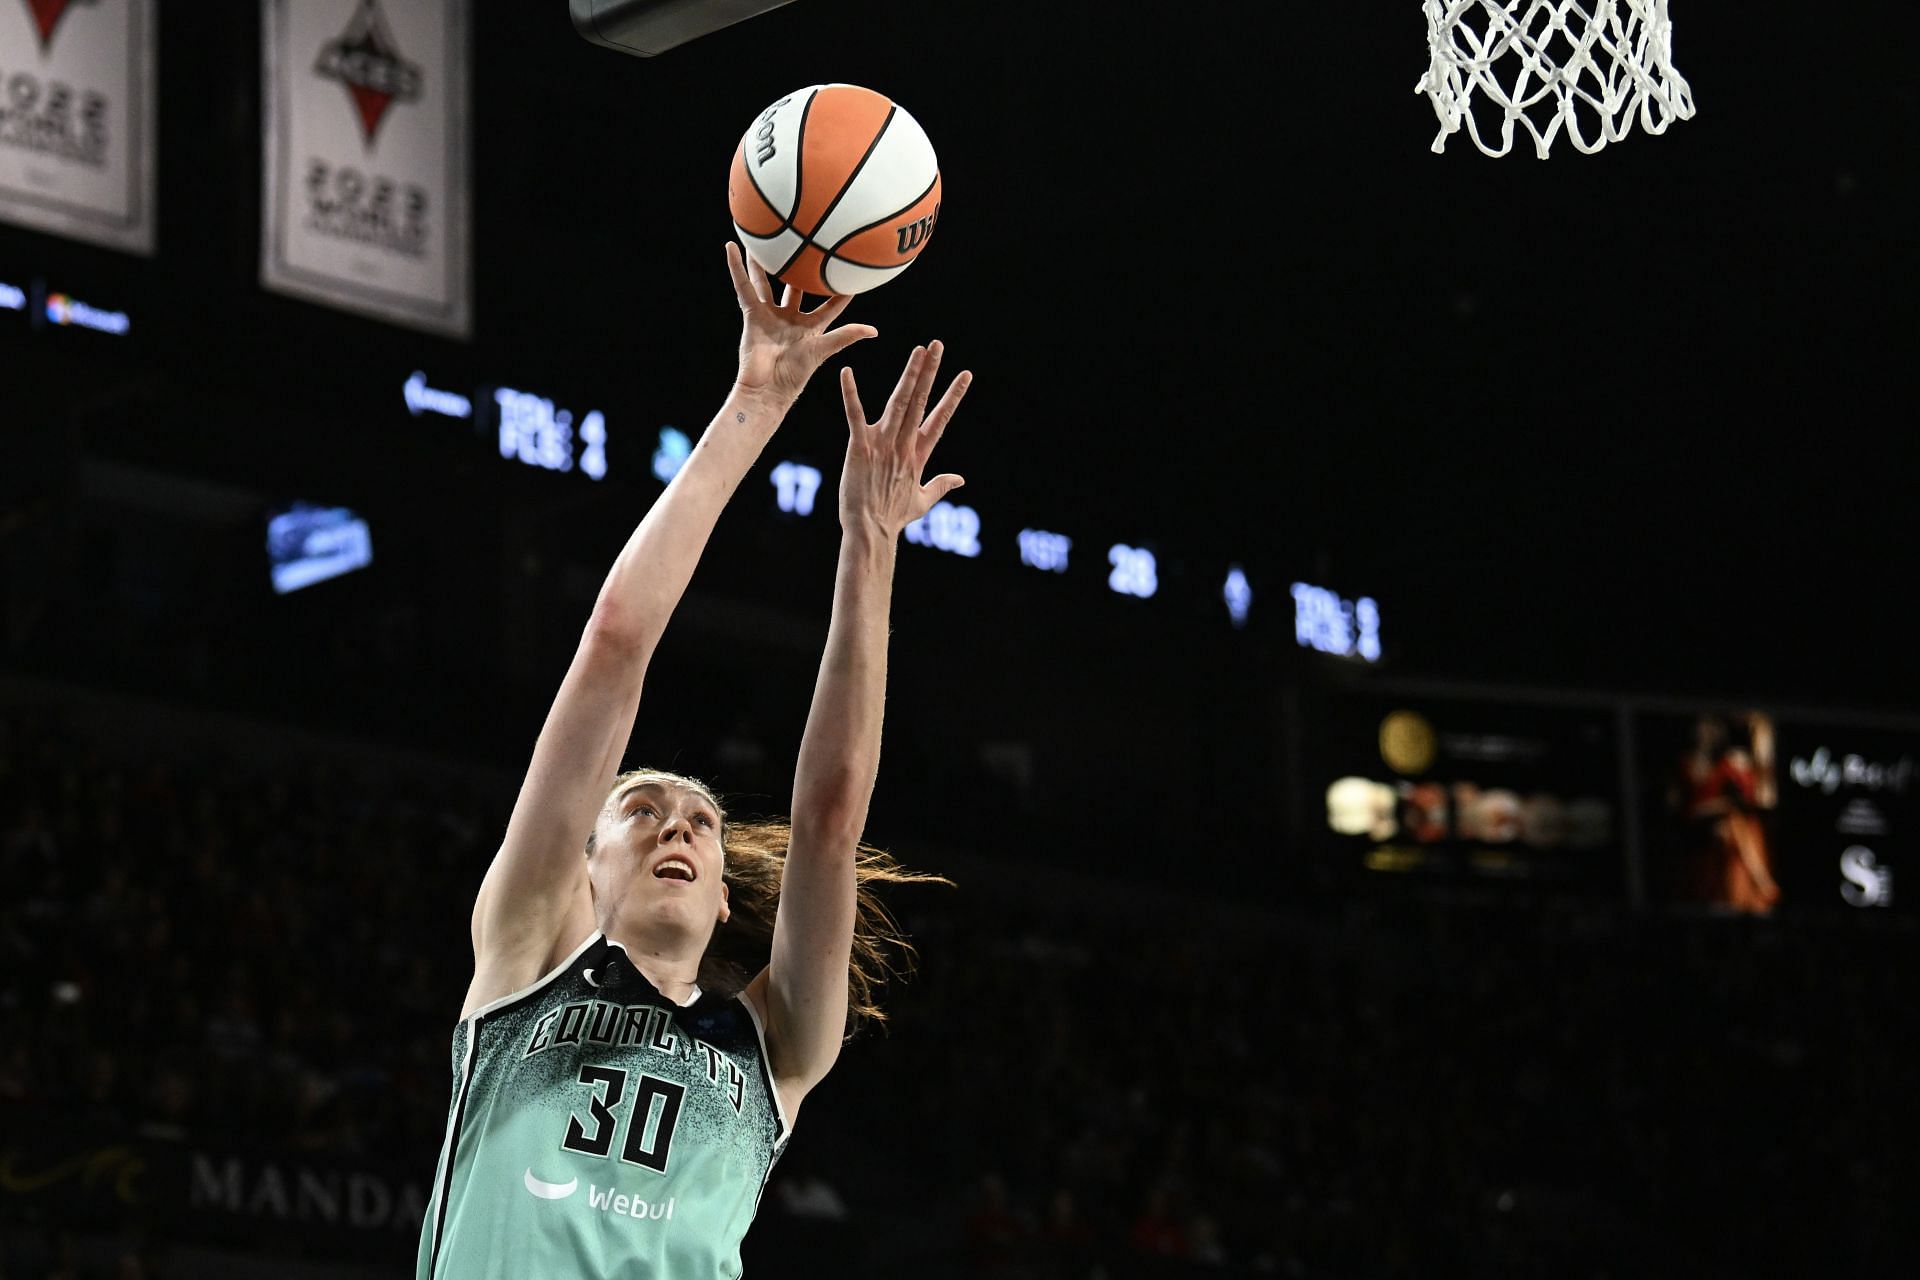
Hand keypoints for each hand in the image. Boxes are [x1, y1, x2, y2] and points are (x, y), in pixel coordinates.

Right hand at [727, 242, 875, 408]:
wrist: (767, 388)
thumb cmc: (796, 374)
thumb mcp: (823, 350)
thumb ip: (846, 335)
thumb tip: (874, 331)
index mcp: (812, 328)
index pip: (830, 304)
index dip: (840, 290)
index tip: (850, 270)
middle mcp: (791, 319)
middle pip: (796, 288)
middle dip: (800, 270)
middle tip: (807, 246)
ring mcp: (771, 316)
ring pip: (767, 283)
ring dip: (765, 262)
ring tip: (766, 239)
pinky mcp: (752, 314)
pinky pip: (744, 287)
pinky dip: (737, 269)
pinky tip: (733, 248)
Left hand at [837, 341, 971, 536]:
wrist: (871, 531)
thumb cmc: (893, 517)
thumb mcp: (922, 501)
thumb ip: (941, 485)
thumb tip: (961, 479)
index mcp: (919, 455)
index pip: (940, 418)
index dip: (953, 396)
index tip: (965, 374)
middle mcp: (904, 445)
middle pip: (921, 401)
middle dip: (930, 372)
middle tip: (937, 345)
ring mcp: (882, 444)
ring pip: (899, 402)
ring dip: (909, 375)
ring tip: (918, 351)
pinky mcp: (859, 447)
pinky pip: (855, 416)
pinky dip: (851, 394)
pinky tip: (847, 372)